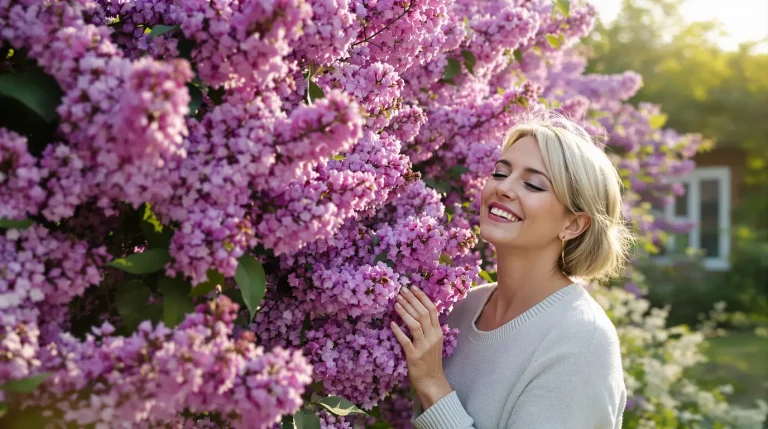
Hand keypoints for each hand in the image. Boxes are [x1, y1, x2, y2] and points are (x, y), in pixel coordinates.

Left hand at [391, 285, 452, 407]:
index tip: (412, 287)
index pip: (431, 309)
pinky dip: (398, 331)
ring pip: (415, 324)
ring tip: (396, 302)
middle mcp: (433, 337)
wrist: (432, 381)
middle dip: (411, 300)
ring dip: (405, 311)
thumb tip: (417, 310)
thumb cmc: (430, 361)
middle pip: (422, 313)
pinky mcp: (414, 356)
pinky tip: (391, 323)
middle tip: (401, 291)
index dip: (422, 297)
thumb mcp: (433, 342)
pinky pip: (405, 340)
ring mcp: (424, 346)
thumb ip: (429, 328)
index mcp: (438, 332)